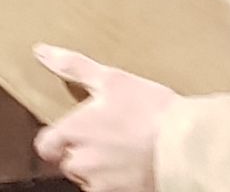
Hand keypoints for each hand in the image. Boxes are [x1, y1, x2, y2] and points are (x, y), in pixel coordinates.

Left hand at [34, 46, 176, 191]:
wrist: (187, 145)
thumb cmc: (150, 111)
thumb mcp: (111, 80)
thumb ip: (72, 66)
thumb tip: (42, 51)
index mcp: (73, 132)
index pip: (46, 146)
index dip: (56, 140)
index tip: (72, 133)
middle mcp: (82, 162)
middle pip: (68, 163)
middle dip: (81, 153)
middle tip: (107, 139)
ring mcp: (102, 183)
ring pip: (89, 180)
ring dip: (99, 170)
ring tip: (123, 152)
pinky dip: (118, 183)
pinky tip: (133, 168)